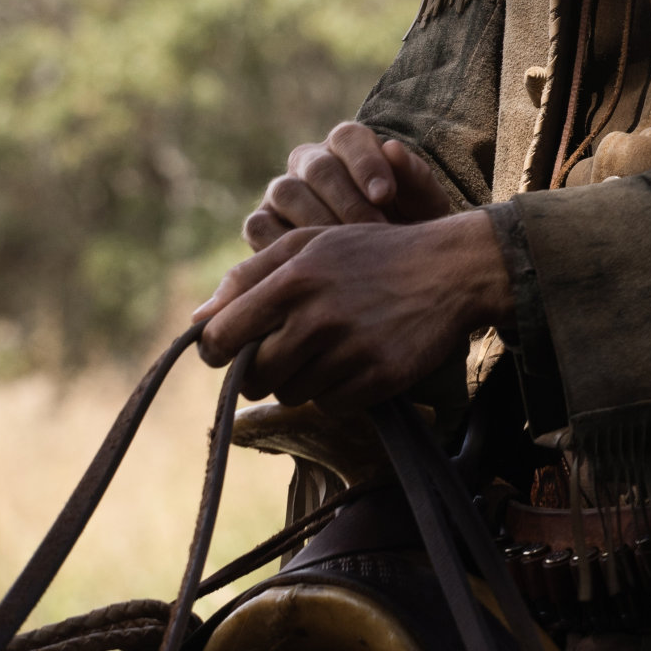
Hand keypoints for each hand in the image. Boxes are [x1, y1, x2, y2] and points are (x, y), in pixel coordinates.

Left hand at [193, 210, 512, 409]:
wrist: (452, 267)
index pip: (219, 337)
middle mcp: (318, 316)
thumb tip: (198, 318)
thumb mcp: (310, 245)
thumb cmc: (372, 253)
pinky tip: (358, 360)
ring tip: (332, 347)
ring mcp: (350, 350)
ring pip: (291, 394)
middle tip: (289, 348)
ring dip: (303, 379)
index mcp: (294, 279)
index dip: (217, 349)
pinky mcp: (378, 377)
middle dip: (262, 368)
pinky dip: (338, 391)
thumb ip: (249, 276)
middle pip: (252, 376)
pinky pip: (331, 405)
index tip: (232, 348)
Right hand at [244, 122, 460, 248]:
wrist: (382, 265)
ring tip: (347, 252)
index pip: (348, 137)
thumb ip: (415, 177)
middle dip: (347, 201)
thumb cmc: (408, 225)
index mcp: (349, 145)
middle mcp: (309, 161)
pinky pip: (259, 226)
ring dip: (316, 222)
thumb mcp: (423, 206)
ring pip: (286, 192)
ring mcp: (281, 191)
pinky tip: (312, 264)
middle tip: (373, 231)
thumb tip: (393, 148)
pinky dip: (282, 244)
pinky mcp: (261, 222)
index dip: (365, 163)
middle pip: (317, 166)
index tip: (385, 195)